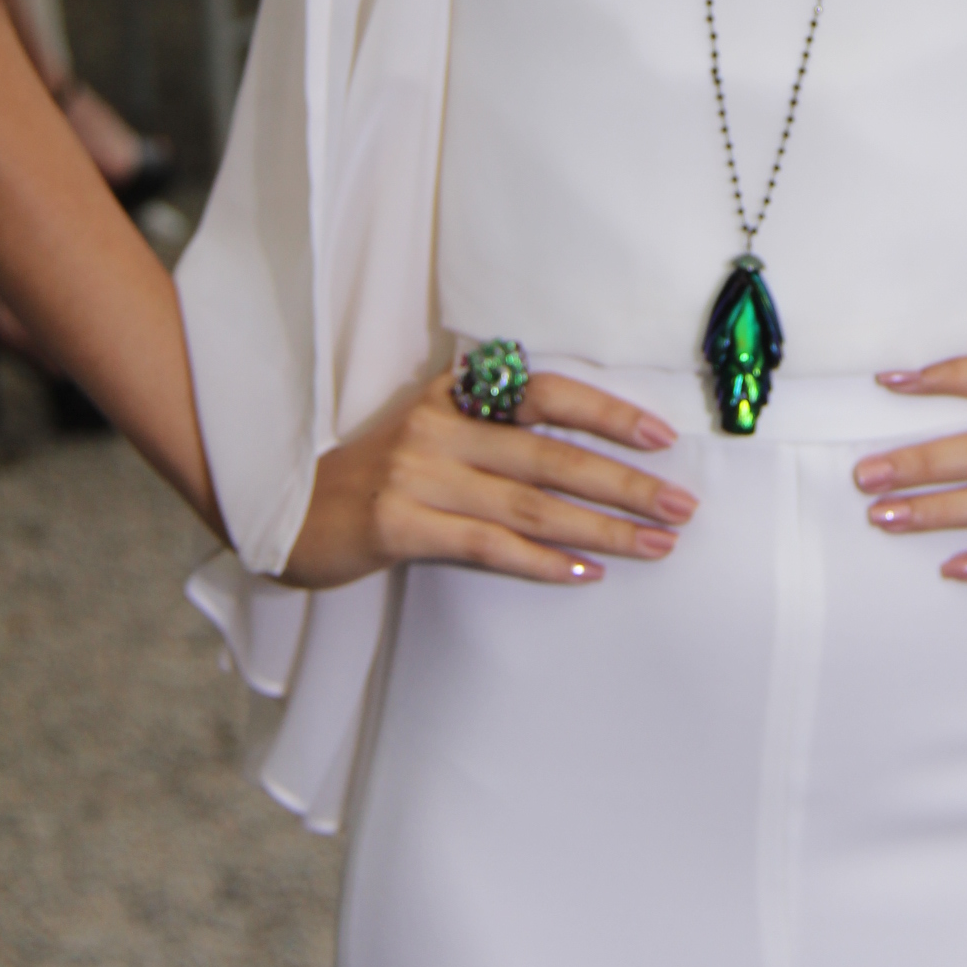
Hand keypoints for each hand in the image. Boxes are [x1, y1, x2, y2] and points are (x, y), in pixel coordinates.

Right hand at [282, 367, 698, 589]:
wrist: (285, 513)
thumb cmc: (374, 477)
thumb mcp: (432, 433)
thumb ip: (494, 432)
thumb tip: (587, 454)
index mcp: (454, 394)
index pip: (547, 393)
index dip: (607, 413)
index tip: (663, 437)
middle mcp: (440, 426)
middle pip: (552, 453)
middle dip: (624, 482)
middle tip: (681, 507)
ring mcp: (418, 474)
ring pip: (530, 503)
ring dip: (601, 527)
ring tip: (655, 546)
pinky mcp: (398, 525)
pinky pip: (486, 545)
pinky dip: (541, 560)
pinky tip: (585, 573)